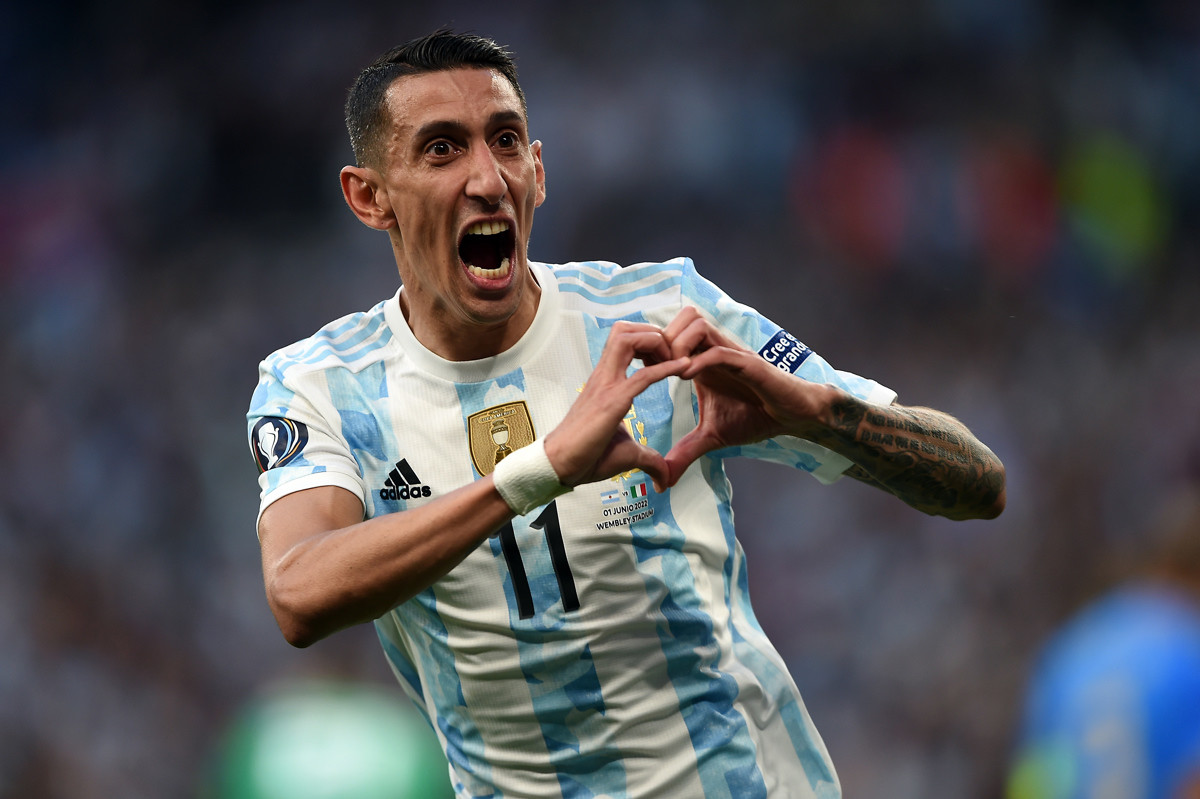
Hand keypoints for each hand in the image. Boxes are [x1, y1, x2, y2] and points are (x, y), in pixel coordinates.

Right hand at [544, 321, 689, 490]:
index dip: (648, 341)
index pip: (624, 341)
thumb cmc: (586, 456)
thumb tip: (665, 476)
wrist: (560, 466)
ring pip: (628, 339)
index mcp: (606, 381)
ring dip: (656, 343)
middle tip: (672, 354)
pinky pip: (642, 375)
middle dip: (653, 333)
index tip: (668, 356)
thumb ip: (648, 459)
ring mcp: (605, 385)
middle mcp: (604, 376)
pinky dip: (667, 367)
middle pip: (625, 330)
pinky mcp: (611, 402)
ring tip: (675, 359)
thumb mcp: (627, 453)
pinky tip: (684, 368)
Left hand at [660, 306, 832, 485]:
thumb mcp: (711, 437)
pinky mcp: (749, 364)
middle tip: (653, 368)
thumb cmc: (754, 417)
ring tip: (671, 373)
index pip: (670, 333)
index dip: (652, 347)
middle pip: (680, 317)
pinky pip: (720, 352)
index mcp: (701, 360)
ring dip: (679, 345)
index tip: (640, 372)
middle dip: (662, 340)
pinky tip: (688, 378)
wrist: (792, 415)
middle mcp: (714, 350)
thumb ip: (685, 452)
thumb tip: (663, 480)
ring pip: (697, 323)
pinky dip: (701, 361)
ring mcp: (731, 353)